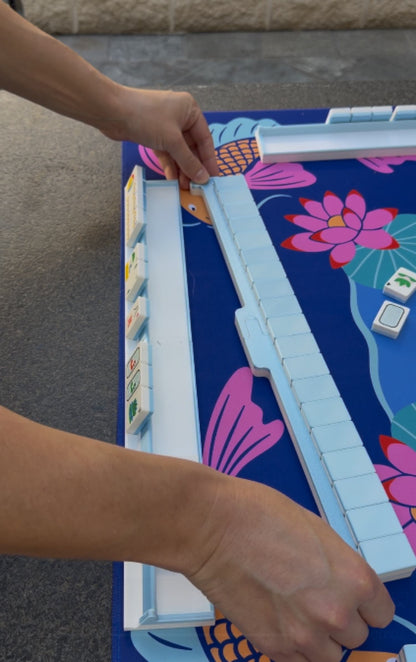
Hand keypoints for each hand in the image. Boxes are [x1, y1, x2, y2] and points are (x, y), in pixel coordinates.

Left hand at [101, 88, 218, 188]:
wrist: (113, 112)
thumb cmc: (145, 117)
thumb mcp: (172, 141)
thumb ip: (189, 161)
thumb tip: (203, 177)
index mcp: (190, 110)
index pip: (205, 139)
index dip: (209, 160)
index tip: (213, 177)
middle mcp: (180, 116)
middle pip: (192, 147)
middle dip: (193, 167)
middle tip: (198, 186)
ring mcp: (166, 125)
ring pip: (178, 151)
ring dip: (182, 169)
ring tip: (185, 187)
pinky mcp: (153, 134)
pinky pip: (166, 152)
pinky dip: (169, 165)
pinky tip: (172, 179)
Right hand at [188, 475, 394, 661]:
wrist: (213, 527)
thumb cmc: (261, 514)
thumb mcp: (317, 530)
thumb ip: (337, 566)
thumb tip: (340, 585)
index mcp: (354, 577)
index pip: (380, 613)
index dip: (364, 603)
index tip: (350, 598)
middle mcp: (336, 612)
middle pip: (356, 636)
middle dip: (339, 619)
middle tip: (314, 598)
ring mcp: (304, 635)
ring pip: (329, 656)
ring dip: (318, 638)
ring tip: (295, 612)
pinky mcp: (273, 647)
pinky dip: (293, 646)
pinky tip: (278, 620)